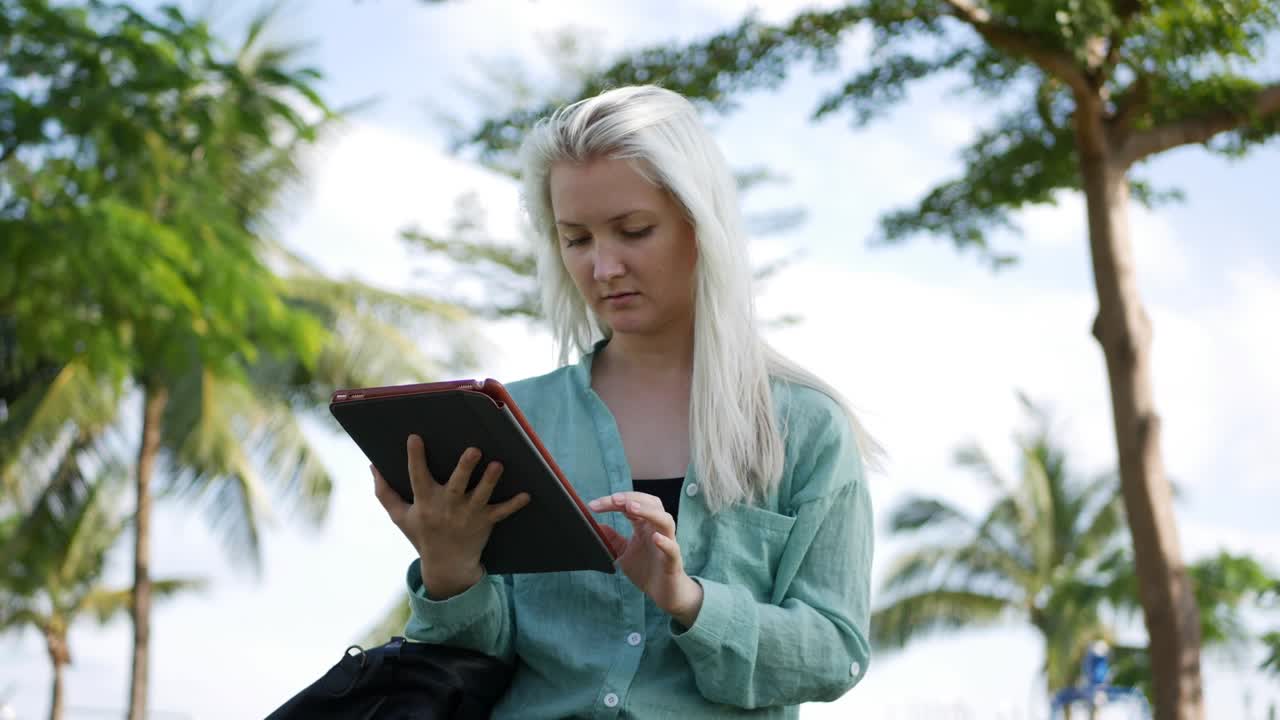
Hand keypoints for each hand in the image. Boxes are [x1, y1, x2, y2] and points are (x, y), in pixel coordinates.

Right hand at [373, 435, 529, 598]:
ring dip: (490, 481)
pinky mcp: (485, 522)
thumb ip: (385, 493)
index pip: (417, 477)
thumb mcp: (400, 517)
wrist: (446, 566)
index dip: (415, 457)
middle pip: (456, 485)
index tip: (415, 437)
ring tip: (498, 464)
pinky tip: (526, 494)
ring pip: (481, 496)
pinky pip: (501, 513)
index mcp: (425, 502)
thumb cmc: (422, 534)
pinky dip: (514, 505)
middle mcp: (447, 508)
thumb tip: (372, 465)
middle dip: (465, 467)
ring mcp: (468, 515)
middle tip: (474, 449)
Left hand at [588, 492, 702, 625]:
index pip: (630, 505)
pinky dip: (665, 542)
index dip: (612, 502)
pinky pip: (673, 548)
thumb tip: (597, 526)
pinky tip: (655, 538)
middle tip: (613, 499)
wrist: (663, 593)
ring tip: (631, 507)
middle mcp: (657, 530)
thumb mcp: (623, 553)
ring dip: (648, 511)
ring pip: (665, 520)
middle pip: (651, 504)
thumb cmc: (646, 569)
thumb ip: (612, 539)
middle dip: (632, 498)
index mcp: (644, 525)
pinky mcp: (673, 561)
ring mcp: (668, 543)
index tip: (594, 505)